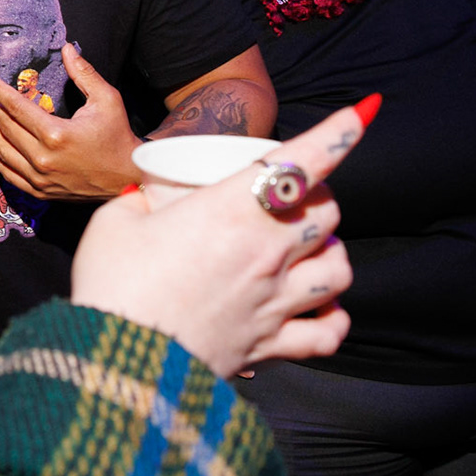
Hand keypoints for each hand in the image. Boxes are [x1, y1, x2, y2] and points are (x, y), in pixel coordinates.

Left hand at [0, 44, 140, 199]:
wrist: (127, 177)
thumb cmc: (117, 137)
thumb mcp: (107, 100)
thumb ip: (84, 73)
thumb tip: (67, 49)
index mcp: (56, 134)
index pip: (17, 108)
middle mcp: (43, 158)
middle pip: (7, 128)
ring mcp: (40, 178)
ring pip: (3, 152)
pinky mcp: (41, 191)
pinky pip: (10, 175)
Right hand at [69, 99, 368, 378]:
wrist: (118, 362)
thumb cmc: (112, 284)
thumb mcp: (116, 222)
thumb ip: (142, 202)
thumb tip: (148, 198)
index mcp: (231, 210)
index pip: (302, 161)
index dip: (339, 132)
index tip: (362, 112)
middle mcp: (266, 252)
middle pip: (327, 212)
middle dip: (317, 196)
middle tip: (290, 197)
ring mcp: (275, 301)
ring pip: (340, 269)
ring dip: (330, 253)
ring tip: (307, 252)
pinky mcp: (271, 345)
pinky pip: (329, 332)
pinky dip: (333, 318)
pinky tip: (319, 310)